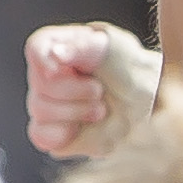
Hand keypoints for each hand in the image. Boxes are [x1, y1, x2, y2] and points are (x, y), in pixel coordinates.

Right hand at [26, 22, 162, 160]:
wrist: (147, 106)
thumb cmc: (130, 69)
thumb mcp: (114, 47)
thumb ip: (83, 47)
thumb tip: (55, 53)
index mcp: (58, 46)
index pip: (35, 48)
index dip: (42, 61)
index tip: (58, 70)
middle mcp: (46, 74)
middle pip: (39, 84)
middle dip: (74, 91)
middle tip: (100, 91)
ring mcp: (48, 104)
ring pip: (40, 110)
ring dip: (75, 112)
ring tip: (100, 109)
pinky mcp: (53, 132)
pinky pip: (41, 136)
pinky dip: (63, 134)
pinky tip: (81, 127)